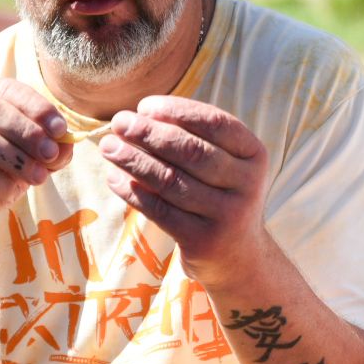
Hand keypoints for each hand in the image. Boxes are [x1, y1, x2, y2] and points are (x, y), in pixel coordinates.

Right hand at [0, 79, 73, 246]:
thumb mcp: (18, 164)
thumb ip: (43, 150)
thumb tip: (68, 142)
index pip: (5, 89)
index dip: (36, 106)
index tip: (61, 129)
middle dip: (27, 131)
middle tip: (51, 154)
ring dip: (16, 159)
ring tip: (39, 178)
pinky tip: (10, 192)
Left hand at [97, 95, 269, 283]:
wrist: (240, 256)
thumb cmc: (222, 196)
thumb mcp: (225, 165)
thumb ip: (195, 138)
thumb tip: (140, 115)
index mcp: (255, 155)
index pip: (215, 123)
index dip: (177, 110)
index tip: (144, 106)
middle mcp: (247, 184)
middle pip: (190, 151)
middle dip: (149, 133)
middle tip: (119, 122)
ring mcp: (227, 215)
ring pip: (170, 180)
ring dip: (133, 160)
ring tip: (109, 147)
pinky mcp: (203, 240)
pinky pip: (159, 210)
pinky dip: (132, 192)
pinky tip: (113, 179)